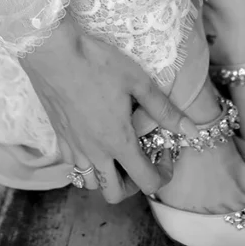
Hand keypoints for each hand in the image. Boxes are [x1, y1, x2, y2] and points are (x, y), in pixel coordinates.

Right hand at [19, 14, 198, 203]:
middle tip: (142, 157)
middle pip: (114, 194)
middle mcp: (94, 152)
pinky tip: (95, 138)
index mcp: (117, 142)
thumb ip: (164, 109)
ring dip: (108, 176)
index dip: (164, 174)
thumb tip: (191, 130)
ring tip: (118, 151)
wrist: (52, 52)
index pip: (147, 182)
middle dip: (134, 184)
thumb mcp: (138, 81)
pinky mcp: (58, 136)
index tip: (165, 151)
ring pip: (91, 182)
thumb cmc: (97, 63)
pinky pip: (73, 164)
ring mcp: (73, 146)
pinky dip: (87, 162)